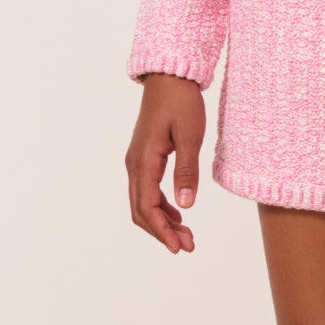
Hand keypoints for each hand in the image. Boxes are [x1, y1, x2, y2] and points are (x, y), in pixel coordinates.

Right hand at [126, 75, 205, 252]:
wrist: (170, 77)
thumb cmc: (181, 102)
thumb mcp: (190, 136)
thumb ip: (187, 171)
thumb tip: (186, 205)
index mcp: (144, 161)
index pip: (147, 207)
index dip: (162, 231)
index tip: (178, 247)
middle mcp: (134, 164)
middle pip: (141, 210)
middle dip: (162, 232)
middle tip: (187, 245)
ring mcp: (137, 161)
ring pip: (143, 202)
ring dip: (162, 221)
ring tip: (186, 235)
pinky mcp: (144, 158)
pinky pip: (147, 190)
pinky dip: (161, 207)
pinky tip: (178, 214)